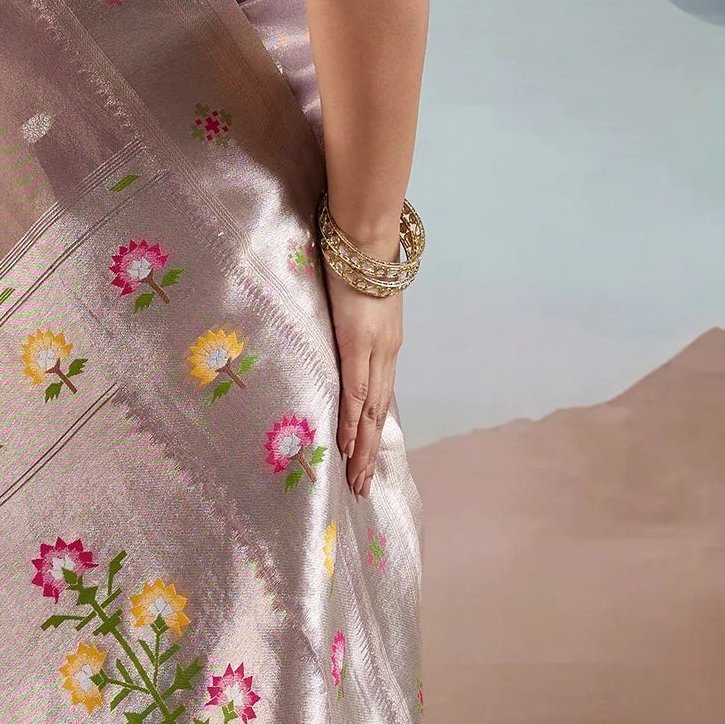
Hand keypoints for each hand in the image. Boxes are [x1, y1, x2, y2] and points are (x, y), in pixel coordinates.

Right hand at [326, 275, 403, 497]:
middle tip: (364, 486)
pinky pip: (356, 392)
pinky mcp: (358, 344)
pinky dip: (353, 421)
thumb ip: (350, 317)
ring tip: (357, 478)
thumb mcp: (357, 296)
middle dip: (371, 452)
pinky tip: (347, 445)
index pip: (380, 396)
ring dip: (363, 448)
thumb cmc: (357, 258)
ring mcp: (374, 351)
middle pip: (380, 413)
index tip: (367, 457)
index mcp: (385, 343)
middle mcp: (385, 353)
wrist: (365, 236)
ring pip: (371, 411)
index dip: (374, 429)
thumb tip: (339, 325)